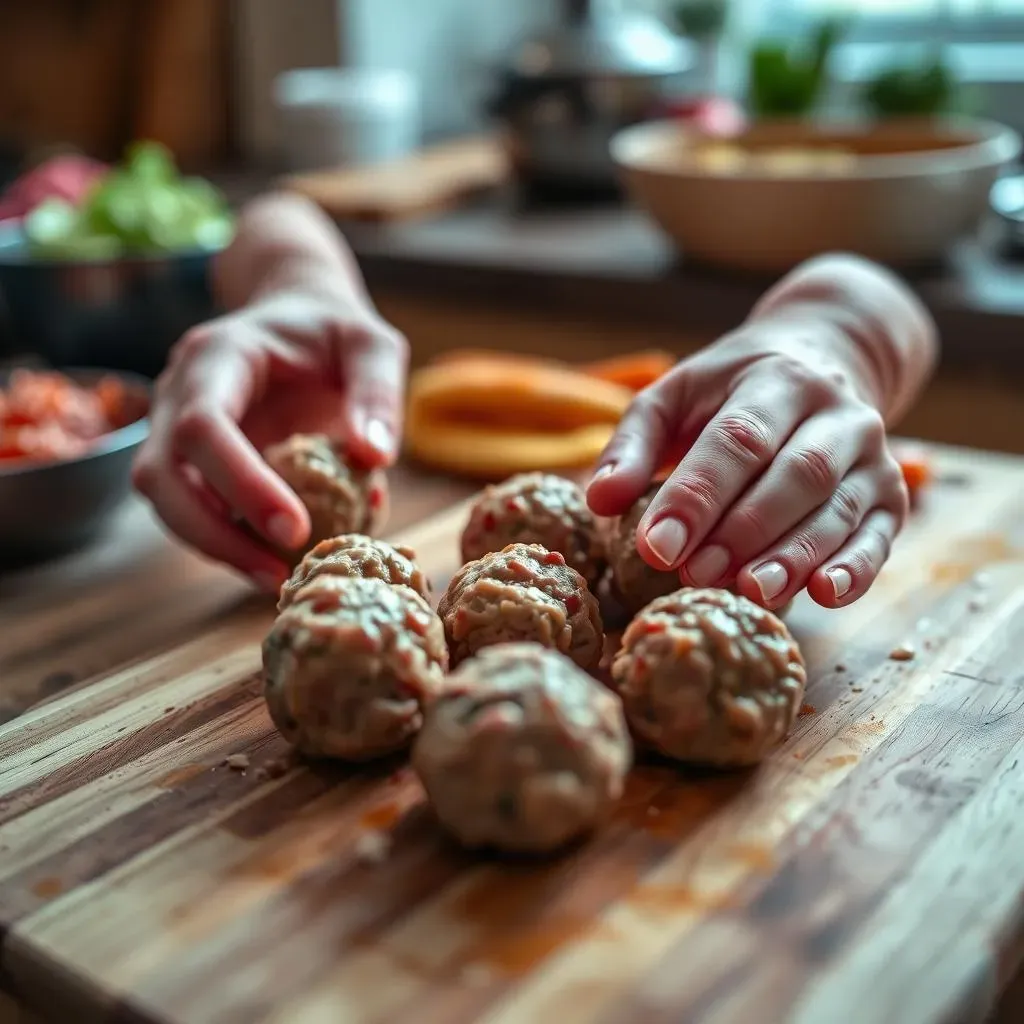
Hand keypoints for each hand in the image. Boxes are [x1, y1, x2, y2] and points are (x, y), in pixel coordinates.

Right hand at [133, 290, 407, 589]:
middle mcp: (179, 393)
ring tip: (277, 579)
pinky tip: (274, 564)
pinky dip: (227, 542)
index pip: (202, 424)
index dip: (241, 482)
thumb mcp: (372, 346)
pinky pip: (192, 510)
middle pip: (160, 474)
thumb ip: (378, 393)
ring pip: (165, 501)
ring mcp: (174, 429)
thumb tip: (374, 456)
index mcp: (218, 356)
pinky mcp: (192, 463)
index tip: (295, 528)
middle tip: (278, 573)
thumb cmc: (334, 333)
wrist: (300, 321)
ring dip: (216, 547)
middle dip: (214, 532)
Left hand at [587, 313, 907, 610]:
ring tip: (751, 594)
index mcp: (774, 380)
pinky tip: (827, 594)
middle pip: (794, 476)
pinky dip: (857, 567)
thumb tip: (598, 501)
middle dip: (742, 532)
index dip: (696, 497)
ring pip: (838, 509)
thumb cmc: (730, 392)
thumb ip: (632, 445)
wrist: (824, 358)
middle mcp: (834, 413)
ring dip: (793, 557)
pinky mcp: (891, 494)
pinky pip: (881, 535)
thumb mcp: (674, 397)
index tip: (656, 547)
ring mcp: (871, 454)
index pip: (736, 441)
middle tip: (695, 576)